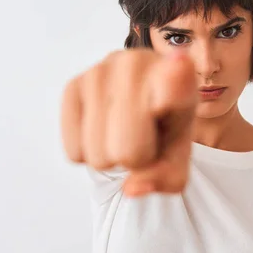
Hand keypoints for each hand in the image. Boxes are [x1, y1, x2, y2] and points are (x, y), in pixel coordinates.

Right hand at [61, 48, 197, 195]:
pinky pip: (74, 150)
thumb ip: (165, 178)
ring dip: (111, 156)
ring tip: (125, 131)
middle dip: (136, 160)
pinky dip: (89, 152)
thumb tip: (131, 189)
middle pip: (128, 152)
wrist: (141, 102)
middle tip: (145, 139)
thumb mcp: (178, 158)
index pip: (175, 79)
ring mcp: (101, 71)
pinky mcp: (73, 85)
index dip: (174, 78)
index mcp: (178, 77)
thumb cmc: (166, 128)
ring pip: (98, 155)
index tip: (179, 63)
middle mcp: (137, 64)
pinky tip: (104, 128)